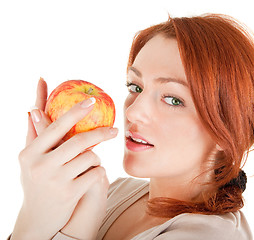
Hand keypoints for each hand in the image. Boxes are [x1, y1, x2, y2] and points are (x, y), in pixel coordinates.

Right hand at [11, 78, 117, 239]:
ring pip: (90, 157)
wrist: (38, 218)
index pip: (55, 127)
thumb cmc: (37, 181)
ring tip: (93, 161)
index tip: (92, 101)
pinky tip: (94, 174)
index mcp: (29, 153)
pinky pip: (95, 173)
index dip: (75, 112)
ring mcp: (55, 181)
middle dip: (101, 133)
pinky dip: (99, 170)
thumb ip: (34, 135)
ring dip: (96, 157)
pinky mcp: (70, 193)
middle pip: (78, 141)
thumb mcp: (30, 160)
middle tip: (115, 130)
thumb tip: (33, 109)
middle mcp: (40, 166)